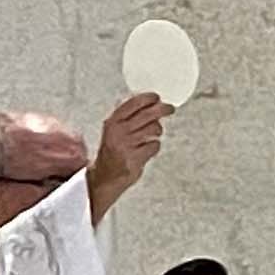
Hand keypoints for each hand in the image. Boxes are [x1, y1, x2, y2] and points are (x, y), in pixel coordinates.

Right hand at [90, 90, 168, 207]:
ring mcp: (127, 146)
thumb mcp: (113, 130)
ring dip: (157, 131)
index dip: (148, 98)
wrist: (105, 177)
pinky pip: (154, 146)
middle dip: (162, 109)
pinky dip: (154, 146)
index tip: (157, 97)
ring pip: (154, 129)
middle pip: (148, 114)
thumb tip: (147, 101)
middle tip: (170, 108)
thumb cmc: (112, 151)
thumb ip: (126, 116)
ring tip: (153, 134)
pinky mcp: (135, 159)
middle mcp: (119, 132)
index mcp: (112, 122)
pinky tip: (147, 149)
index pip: (133, 103)